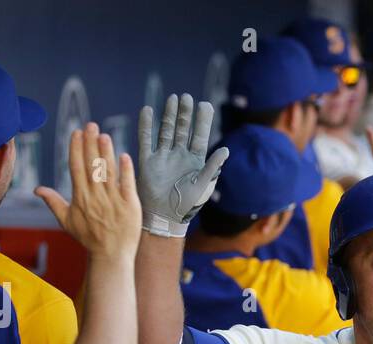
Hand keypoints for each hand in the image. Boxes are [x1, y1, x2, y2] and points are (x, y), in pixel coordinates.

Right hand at [36, 123, 140, 260]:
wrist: (111, 256)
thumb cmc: (89, 238)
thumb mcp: (67, 221)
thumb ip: (53, 202)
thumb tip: (36, 189)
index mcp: (80, 198)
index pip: (76, 168)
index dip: (76, 148)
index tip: (76, 132)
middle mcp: (96, 197)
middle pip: (92, 165)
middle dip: (90, 144)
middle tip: (91, 124)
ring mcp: (113, 201)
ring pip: (108, 172)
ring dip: (106, 152)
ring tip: (104, 135)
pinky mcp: (130, 206)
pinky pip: (127, 185)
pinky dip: (125, 170)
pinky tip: (124, 155)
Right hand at [137, 93, 229, 236]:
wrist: (165, 218)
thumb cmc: (187, 206)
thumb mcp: (203, 186)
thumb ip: (213, 167)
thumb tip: (226, 150)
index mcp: (195, 161)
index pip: (200, 136)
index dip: (203, 121)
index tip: (205, 105)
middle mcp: (180, 156)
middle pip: (183, 129)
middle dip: (185, 113)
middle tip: (187, 97)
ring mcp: (164, 157)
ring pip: (166, 130)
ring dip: (169, 115)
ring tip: (172, 98)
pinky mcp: (148, 161)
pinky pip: (146, 139)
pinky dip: (146, 125)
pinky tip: (147, 110)